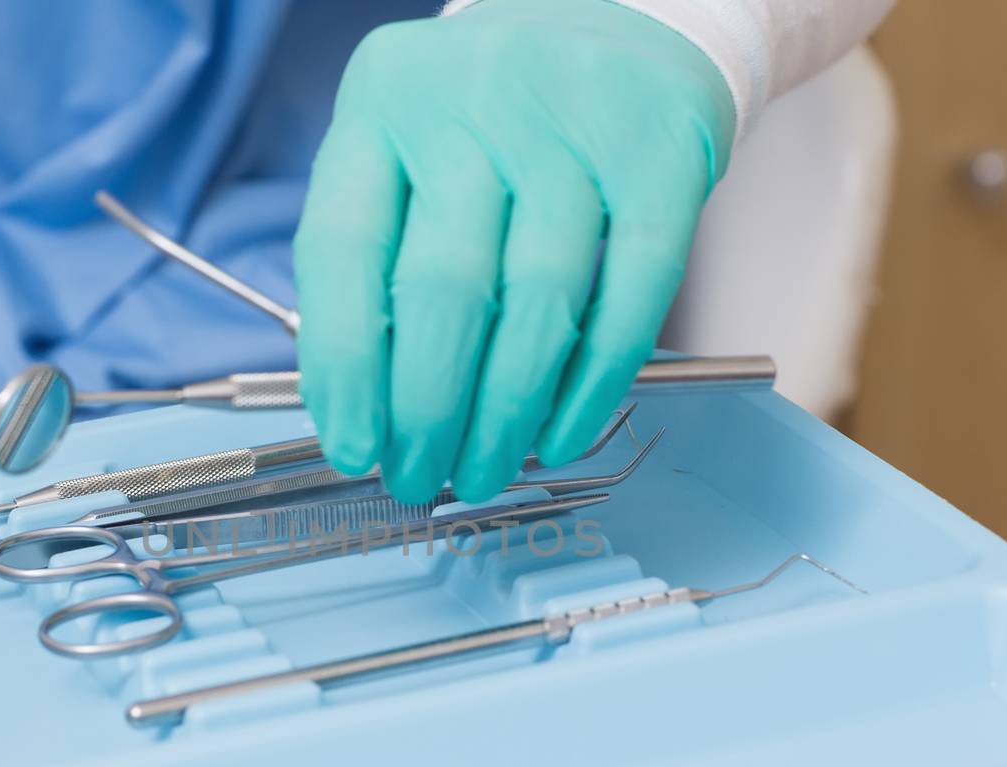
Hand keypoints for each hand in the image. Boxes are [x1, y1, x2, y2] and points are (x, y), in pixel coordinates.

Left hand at [294, 0, 733, 502]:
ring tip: (483, 473)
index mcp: (382, 104)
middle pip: (443, 287)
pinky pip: (631, 295)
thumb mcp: (408, 152)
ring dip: (506, 413)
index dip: (343, 367)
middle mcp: (470, 102)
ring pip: (537, 302)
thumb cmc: (493, 119)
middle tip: (419, 480)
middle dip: (426, 412)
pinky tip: (561, 435)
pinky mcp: (663, 153)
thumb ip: (378, 258)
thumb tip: (363, 413)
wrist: (624, 18)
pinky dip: (593, 385)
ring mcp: (572, 123)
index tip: (353, 447)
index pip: (343, 250)